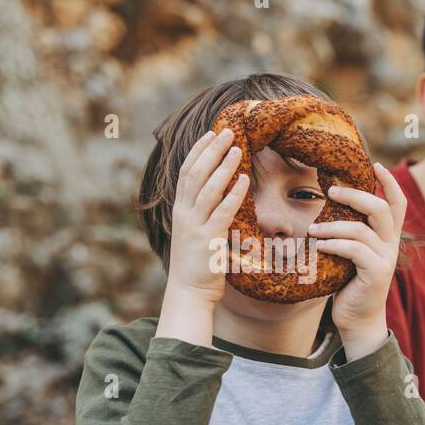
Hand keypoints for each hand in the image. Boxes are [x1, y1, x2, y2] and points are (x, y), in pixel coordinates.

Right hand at [155, 128, 247, 345]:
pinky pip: (222, 211)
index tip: (211, 133)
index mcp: (180, 210)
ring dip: (223, 167)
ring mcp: (194, 226)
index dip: (199, 151)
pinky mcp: (208, 240)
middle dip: (212, 151)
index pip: (187, 172)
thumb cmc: (197, 264)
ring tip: (237, 149)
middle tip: (228, 131)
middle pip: (196, 174)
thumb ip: (204, 212)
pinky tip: (244, 180)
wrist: (188, 292)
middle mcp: (184, 214)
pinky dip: (233, 194)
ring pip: (208, 189)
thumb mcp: (196, 232)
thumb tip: (221, 193)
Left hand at [307, 162, 405, 360]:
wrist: (358, 319)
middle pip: (380, 208)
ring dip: (332, 225)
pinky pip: (354, 249)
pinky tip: (319, 248)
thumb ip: (349, 232)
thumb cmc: (349, 284)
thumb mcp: (351, 253)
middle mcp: (391, 245)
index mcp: (388, 237)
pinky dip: (334, 245)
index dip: (389, 182)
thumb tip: (327, 204)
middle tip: (330, 190)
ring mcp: (386, 259)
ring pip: (362, 229)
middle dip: (354, 195)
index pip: (397, 203)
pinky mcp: (376, 273)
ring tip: (312, 230)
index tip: (375, 164)